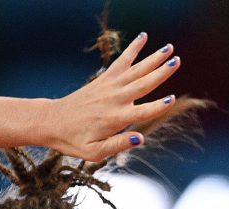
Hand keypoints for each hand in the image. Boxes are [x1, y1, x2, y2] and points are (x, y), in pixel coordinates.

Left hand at [48, 32, 183, 161]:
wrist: (52, 122)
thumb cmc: (72, 140)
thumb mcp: (93, 152)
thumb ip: (117, 145)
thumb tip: (140, 139)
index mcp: (115, 119)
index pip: (142, 112)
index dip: (157, 107)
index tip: (171, 99)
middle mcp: (115, 100)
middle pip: (143, 84)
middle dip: (161, 73)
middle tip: (177, 61)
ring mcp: (110, 87)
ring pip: (136, 70)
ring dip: (153, 58)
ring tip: (169, 48)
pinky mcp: (104, 79)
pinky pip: (121, 61)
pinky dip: (132, 49)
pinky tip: (143, 37)